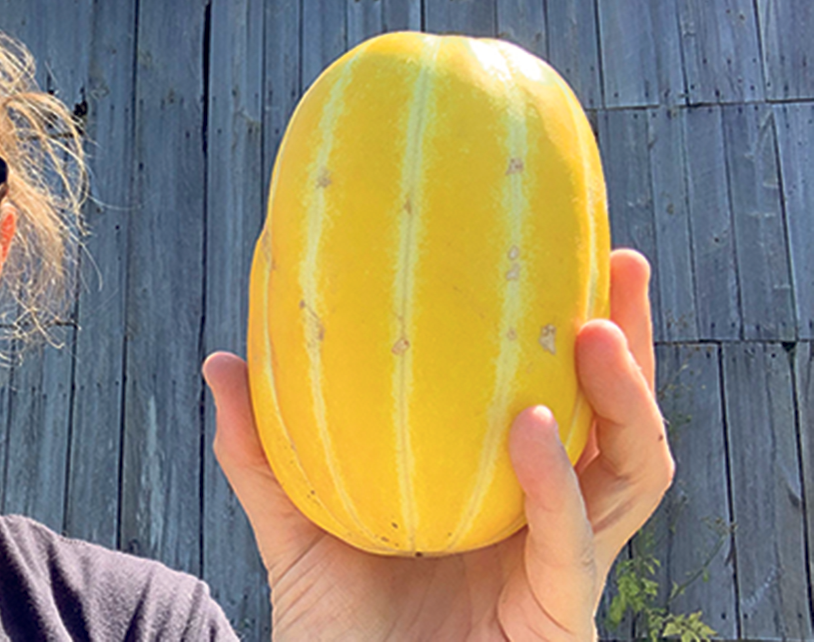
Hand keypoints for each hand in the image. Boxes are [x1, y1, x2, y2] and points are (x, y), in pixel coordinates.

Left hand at [203, 249, 672, 639]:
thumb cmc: (336, 631)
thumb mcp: (296, 532)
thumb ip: (264, 456)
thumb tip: (220, 360)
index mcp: (500, 492)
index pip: (559, 399)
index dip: (574, 331)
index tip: (564, 250)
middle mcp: (545, 521)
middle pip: (617, 424)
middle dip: (633, 345)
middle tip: (620, 263)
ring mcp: (560, 568)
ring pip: (630, 475)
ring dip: (625, 401)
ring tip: (595, 332)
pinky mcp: (560, 617)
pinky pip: (573, 544)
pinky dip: (556, 485)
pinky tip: (530, 431)